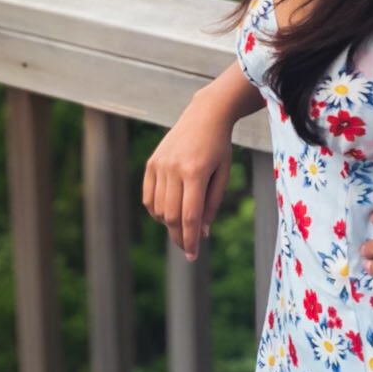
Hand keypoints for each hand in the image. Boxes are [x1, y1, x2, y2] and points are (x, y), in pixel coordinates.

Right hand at [142, 89, 232, 260]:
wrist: (205, 115)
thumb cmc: (219, 147)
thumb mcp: (223, 175)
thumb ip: (212, 205)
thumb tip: (200, 233)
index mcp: (195, 172)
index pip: (190, 216)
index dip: (190, 239)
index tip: (193, 255)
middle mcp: (174, 169)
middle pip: (171, 215)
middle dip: (179, 235)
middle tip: (188, 246)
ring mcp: (159, 165)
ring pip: (158, 209)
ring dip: (168, 224)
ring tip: (182, 224)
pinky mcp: (151, 163)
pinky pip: (149, 197)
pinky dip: (156, 211)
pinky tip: (168, 212)